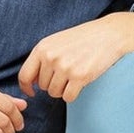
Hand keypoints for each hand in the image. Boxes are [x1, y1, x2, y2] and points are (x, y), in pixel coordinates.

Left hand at [19, 10, 133, 103]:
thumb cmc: (82, 39)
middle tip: (67, 73)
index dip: (26, 87)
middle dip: (53, 84)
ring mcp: (65, 67)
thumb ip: (42, 58)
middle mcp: (51, 57)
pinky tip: (81, 82)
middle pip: (43, 87)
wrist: (108, 34)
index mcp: (42, 48)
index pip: (24, 75)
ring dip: (64, 89)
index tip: (32, 92)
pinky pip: (68, 97)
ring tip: (74, 75)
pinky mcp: (79, 77)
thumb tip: (31, 82)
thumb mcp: (56, 42)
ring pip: (55, 93)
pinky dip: (74, 94)